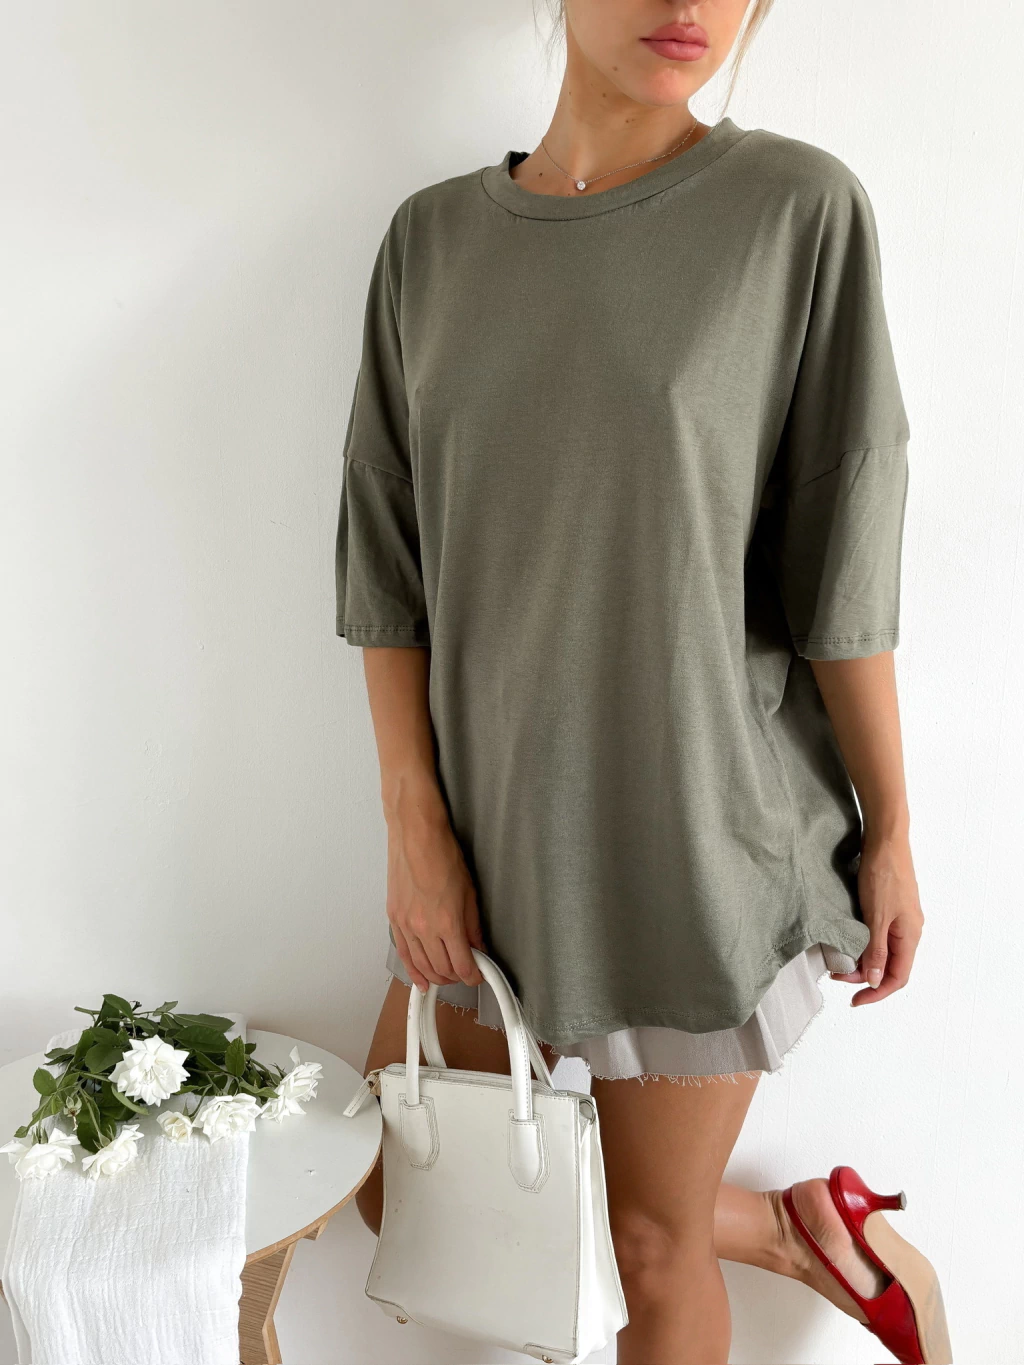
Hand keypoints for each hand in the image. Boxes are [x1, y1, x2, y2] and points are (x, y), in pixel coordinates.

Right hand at [385, 795, 486, 992]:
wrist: (416, 836)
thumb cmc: (442, 855)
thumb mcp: (469, 892)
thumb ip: (473, 925)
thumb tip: (478, 946)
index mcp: (447, 923)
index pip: (462, 965)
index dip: (473, 976)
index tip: (478, 975)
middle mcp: (424, 929)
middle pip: (441, 969)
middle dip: (456, 977)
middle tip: (466, 973)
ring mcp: (406, 925)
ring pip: (421, 965)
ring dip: (436, 977)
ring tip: (447, 977)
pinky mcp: (394, 919)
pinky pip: (403, 953)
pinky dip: (412, 970)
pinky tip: (420, 979)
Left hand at [829, 832, 923, 1006]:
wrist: (885, 838)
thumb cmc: (882, 874)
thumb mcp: (876, 916)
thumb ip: (876, 950)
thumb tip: (876, 980)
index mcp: (910, 935)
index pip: (898, 977)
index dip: (877, 992)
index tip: (854, 1001)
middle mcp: (909, 930)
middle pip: (891, 966)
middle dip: (866, 977)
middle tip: (837, 976)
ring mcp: (901, 917)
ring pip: (885, 951)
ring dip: (864, 961)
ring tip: (840, 963)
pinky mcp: (891, 906)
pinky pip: (881, 936)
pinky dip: (865, 945)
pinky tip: (849, 942)